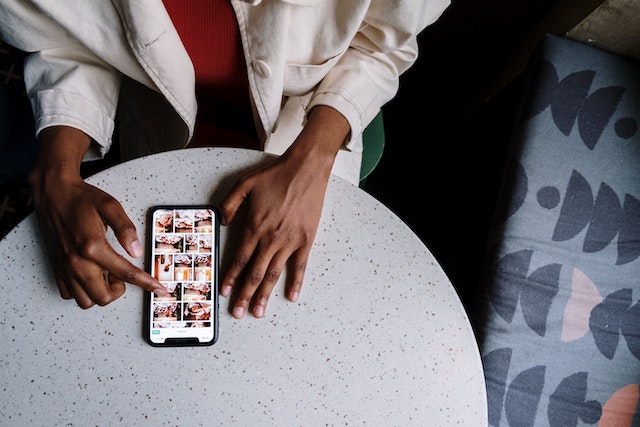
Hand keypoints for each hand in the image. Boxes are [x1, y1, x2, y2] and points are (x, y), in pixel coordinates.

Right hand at [29, 126, 166, 307]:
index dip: (146, 283)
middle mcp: (76, 262)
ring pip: (86, 301)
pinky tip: (91, 275)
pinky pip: (69, 295)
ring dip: (101, 292)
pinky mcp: (56, 268)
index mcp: (92, 246)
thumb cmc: (81, 199)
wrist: (53, 193)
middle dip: (119, 289)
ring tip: (106, 272)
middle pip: (104, 297)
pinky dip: (83, 291)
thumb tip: (137, 251)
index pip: (126, 274)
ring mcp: (64, 267)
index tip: (159, 290)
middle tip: (121, 271)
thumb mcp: (110, 206)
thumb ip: (126, 229)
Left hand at [219, 106, 349, 317]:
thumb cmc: (275, 175)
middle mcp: (271, 238)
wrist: (306, 169)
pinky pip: (300, 266)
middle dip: (244, 294)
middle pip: (255, 273)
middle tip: (238, 313)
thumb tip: (221, 222)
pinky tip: (292, 296)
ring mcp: (290, 241)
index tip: (224, 293)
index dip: (231, 277)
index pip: (240, 259)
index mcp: (254, 227)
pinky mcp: (306, 240)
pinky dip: (297, 283)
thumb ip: (229, 204)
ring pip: (274, 274)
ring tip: (258, 312)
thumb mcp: (244, 184)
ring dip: (265, 294)